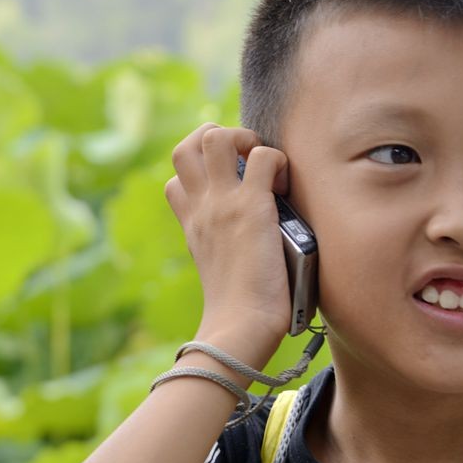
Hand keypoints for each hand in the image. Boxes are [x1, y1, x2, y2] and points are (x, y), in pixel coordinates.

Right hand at [163, 123, 291, 359]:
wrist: (241, 326)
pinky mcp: (252, 206)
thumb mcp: (217, 270)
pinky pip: (264, 156)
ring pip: (215, 136)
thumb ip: (221, 245)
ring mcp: (223, 203)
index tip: (229, 188)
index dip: (201, 172)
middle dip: (216, 138)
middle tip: (246, 164)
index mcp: (192, 224)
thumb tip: (250, 239)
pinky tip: (286, 187)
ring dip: (244, 139)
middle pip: (185, 146)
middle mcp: (201, 208)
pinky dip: (279, 162)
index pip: (176, 180)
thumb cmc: (240, 311)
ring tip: (263, 166)